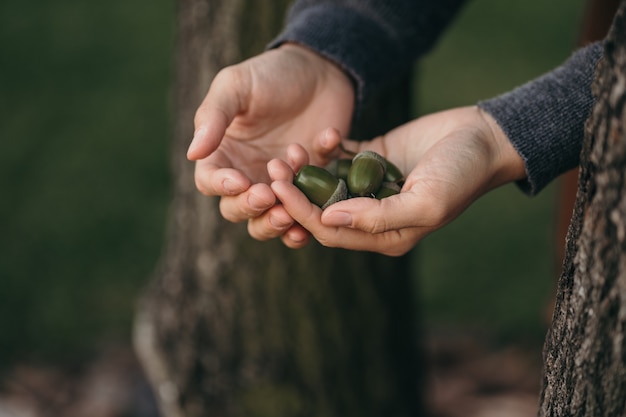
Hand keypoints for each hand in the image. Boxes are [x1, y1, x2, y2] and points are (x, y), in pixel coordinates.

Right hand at [188, 43, 354, 245]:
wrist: (320, 70)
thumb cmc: (270, 75)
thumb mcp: (237, 86)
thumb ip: (214, 117)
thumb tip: (192, 153)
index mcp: (223, 155)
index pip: (210, 182)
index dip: (222, 187)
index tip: (239, 181)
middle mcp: (248, 176)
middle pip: (238, 210)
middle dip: (252, 209)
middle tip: (270, 197)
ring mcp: (281, 186)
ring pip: (272, 221)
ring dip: (280, 222)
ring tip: (292, 212)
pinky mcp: (312, 187)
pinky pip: (314, 201)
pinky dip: (322, 186)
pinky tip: (328, 139)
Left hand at [267, 106, 525, 255]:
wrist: (484, 137)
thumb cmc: (460, 175)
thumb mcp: (425, 202)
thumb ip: (377, 217)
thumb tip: (328, 220)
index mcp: (384, 236)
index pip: (330, 232)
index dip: (301, 213)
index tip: (279, 188)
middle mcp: (373, 215)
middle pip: (321, 210)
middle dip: (296, 192)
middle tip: (274, 168)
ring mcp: (371, 187)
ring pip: (326, 184)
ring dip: (307, 169)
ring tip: (292, 149)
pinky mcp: (373, 159)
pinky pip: (342, 157)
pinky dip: (329, 148)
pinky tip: (325, 136)